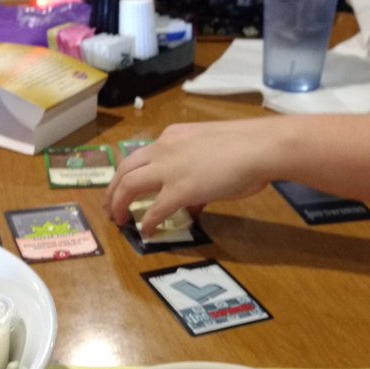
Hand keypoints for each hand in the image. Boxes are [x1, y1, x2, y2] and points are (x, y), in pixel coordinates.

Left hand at [104, 119, 277, 235]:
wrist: (260, 147)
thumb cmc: (247, 147)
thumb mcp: (212, 152)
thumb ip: (197, 173)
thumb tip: (194, 202)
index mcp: (172, 136)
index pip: (141, 155)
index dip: (129, 173)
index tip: (126, 186)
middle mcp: (164, 149)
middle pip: (125, 168)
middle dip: (113, 188)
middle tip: (110, 206)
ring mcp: (169, 169)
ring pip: (128, 185)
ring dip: (118, 204)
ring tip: (118, 220)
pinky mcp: (180, 190)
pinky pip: (154, 210)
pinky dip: (146, 222)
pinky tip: (146, 232)